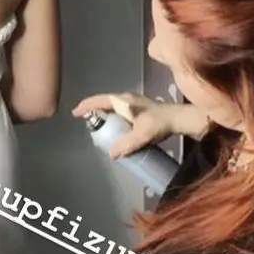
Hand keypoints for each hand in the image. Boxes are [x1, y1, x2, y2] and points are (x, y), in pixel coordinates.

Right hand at [72, 91, 209, 157]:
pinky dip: (113, 119)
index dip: (86, 106)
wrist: (179, 119)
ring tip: (100, 130)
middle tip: (88, 125)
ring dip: (104, 116)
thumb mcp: (143, 135)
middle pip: (104, 103)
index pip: (99, 100)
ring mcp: (132, 103)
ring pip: (112, 108)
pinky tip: (116, 130)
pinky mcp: (138, 109)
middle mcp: (126, 99)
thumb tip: (111, 154)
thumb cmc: (160, 123)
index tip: (75, 113)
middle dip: (94, 112)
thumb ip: (127, 144)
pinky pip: (119, 112)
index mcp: (124, 101)